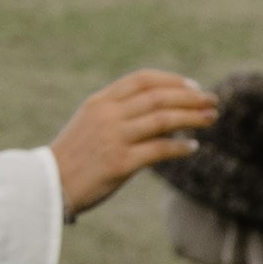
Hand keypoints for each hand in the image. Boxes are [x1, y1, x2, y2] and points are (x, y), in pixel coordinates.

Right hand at [50, 72, 216, 217]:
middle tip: (213, 101)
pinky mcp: (120, 163)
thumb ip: (121, 113)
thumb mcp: (92, 124)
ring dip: (192, 117)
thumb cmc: (75, 156)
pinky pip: (159, 150)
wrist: (49, 184)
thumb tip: (166, 113)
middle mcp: (107, 115)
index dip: (172, 80)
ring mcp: (114, 138)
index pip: (142, 79)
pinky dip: (180, 146)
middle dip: (190, 97)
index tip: (193, 86)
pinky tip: (193, 147)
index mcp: (100, 102)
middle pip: (158, 97)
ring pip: (163, 120)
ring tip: (210, 119)